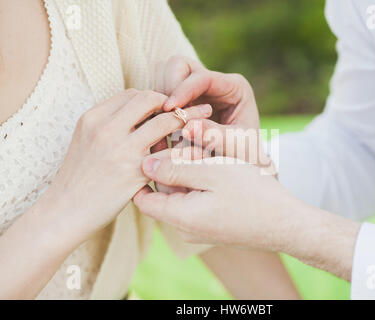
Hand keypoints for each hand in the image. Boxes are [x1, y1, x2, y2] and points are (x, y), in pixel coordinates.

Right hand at [43, 89, 211, 239]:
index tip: (167, 109)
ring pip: (166, 120)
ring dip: (188, 118)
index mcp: (94, 117)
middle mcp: (107, 128)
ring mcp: (122, 149)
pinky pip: (171, 151)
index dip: (153, 99)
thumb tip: (142, 117)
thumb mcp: (86, 141)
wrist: (65, 211)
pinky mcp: (136, 171)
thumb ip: (111, 126)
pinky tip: (197, 148)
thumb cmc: (79, 178)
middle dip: (173, 102)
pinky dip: (186, 147)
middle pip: (150, 98)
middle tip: (192, 109)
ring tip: (203, 119)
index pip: (132, 95)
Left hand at [133, 154, 295, 249]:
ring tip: (210, 156)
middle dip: (174, 166)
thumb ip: (175, 168)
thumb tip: (144, 164)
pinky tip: (219, 170)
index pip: (142, 198)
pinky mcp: (213, 226)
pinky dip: (202, 183)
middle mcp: (185, 228)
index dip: (144, 171)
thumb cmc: (253, 194)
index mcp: (180, 217)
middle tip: (195, 146)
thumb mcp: (213, 172)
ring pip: (182, 195)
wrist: (287, 224)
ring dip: (190, 172)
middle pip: (164, 193)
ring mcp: (200, 229)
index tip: (159, 148)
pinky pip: (197, 202)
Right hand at [155, 56, 271, 169]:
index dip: (183, 90)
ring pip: (164, 75)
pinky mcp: (182, 101)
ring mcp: (196, 90)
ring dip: (159, 98)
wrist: (242, 164)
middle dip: (168, 88)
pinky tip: (160, 132)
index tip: (168, 109)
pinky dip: (155, 110)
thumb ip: (215, 136)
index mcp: (234, 87)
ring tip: (163, 127)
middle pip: (179, 65)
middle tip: (164, 116)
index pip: (203, 77)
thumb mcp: (236, 148)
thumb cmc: (244, 155)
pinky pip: (160, 94)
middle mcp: (213, 83)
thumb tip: (186, 128)